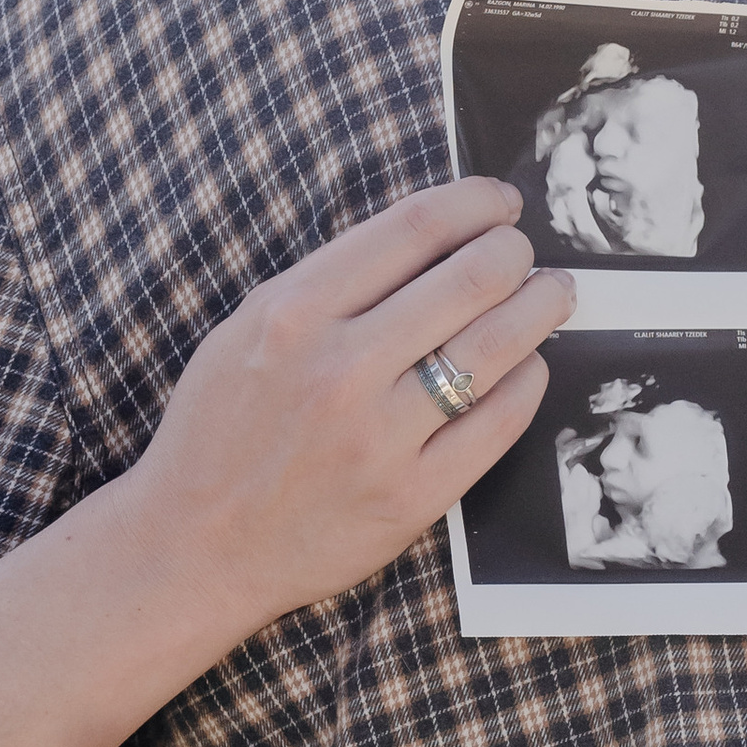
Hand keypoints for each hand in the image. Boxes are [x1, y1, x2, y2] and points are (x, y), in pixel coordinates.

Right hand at [126, 178, 572, 635]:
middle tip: (524, 251)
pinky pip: (498, 423)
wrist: (196, 544)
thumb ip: (328, 283)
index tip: (498, 201)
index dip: (474, 202)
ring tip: (550, 295)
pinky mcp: (412, 496)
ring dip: (539, 307)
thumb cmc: (221, 430)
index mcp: (294, 312)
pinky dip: (527, 381)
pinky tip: (527, 365)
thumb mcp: (248, 330)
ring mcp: (380, 437)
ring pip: (496, 346)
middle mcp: (340, 368)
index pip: (414, 227)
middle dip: (514, 251)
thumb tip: (427, 238)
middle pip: (471, 277)